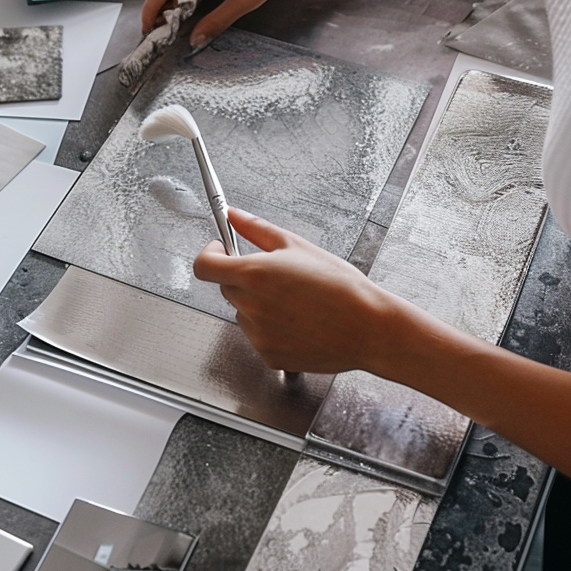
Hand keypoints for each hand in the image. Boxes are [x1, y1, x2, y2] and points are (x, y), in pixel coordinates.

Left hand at [194, 208, 406, 373]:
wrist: (366, 327)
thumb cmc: (340, 286)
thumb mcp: (297, 245)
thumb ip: (256, 229)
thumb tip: (233, 215)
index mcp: (253, 274)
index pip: (204, 266)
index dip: (210, 254)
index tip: (222, 249)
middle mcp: (250, 306)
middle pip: (227, 286)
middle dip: (243, 277)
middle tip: (277, 274)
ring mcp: (257, 334)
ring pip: (243, 312)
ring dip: (258, 304)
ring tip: (295, 300)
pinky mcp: (268, 355)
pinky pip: (257, 335)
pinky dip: (270, 327)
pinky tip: (298, 320)